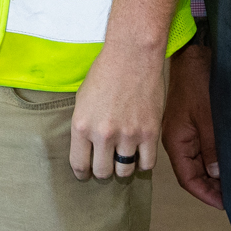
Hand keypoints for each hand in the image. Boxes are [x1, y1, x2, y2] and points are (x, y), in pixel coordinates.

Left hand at [70, 42, 164, 180]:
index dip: (83, 173)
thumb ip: (84, 126)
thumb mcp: (82, 100)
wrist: (132, 56)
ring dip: (123, 167)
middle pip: (103, 172)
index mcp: (82, 126)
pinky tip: (140, 153)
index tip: (86, 173)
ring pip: (125, 170)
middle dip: (103, 170)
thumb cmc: (105, 73)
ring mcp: (128, 135)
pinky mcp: (150, 133)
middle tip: (107, 163)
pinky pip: (147, 163)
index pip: (79, 165)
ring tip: (123, 158)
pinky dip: (143, 162)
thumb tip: (86, 148)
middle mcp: (104, 134)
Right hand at [161, 39, 223, 208]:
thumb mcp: (208, 117)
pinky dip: (211, 162)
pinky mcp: (189, 126)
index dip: (206, 194)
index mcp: (176, 142)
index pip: (188, 179)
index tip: (225, 204)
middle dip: (211, 188)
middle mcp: (176, 142)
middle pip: (191, 174)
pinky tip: (225, 165)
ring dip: (211, 176)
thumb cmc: (198, 84)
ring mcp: (182, 134)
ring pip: (195, 164)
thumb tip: (216, 174)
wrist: (191, 57)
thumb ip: (211, 147)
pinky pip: (198, 151)